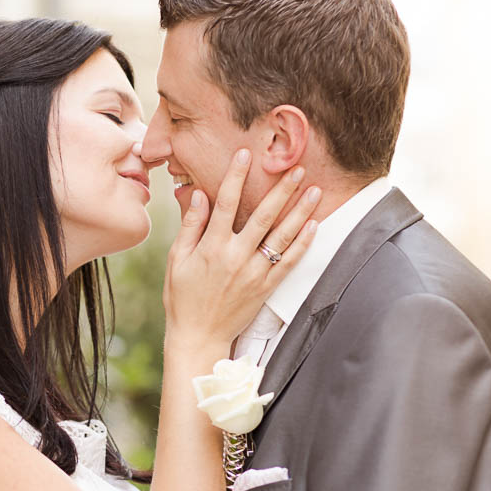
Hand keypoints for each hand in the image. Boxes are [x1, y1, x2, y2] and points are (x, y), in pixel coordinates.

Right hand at [163, 149, 320, 350]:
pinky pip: (289, 262)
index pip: (225, 203)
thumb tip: (200, 194)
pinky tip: (314, 225)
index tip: (246, 154)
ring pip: (282, 236)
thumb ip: (190, 226)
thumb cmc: (182, 297)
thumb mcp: (176, 260)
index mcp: (211, 247)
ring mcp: (254, 273)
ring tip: (314, 190)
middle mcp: (235, 257)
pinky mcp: (266, 287)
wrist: (198, 336)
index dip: (236, 176)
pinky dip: (303, 243)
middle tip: (297, 168)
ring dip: (299, 211)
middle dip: (281, 190)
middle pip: (262, 216)